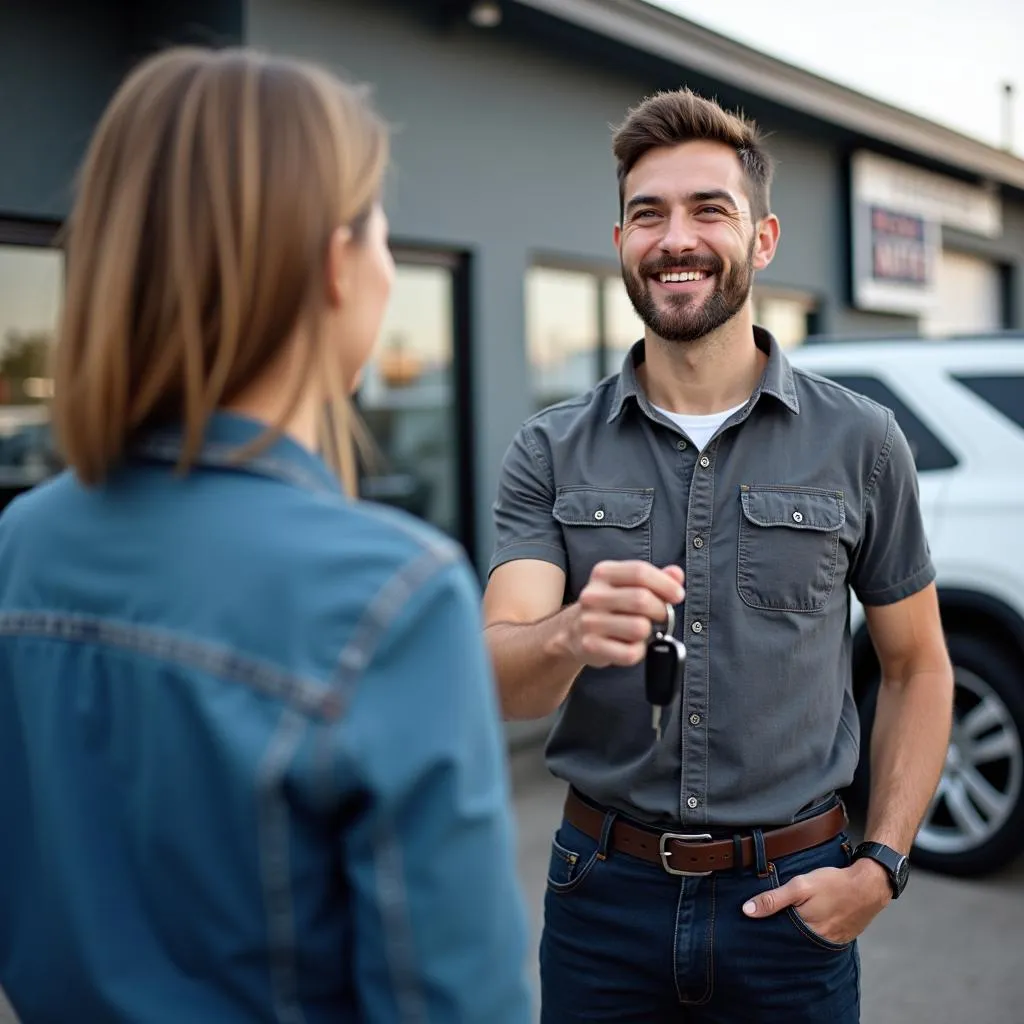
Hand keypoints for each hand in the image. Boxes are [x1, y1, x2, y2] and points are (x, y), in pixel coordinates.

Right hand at [569, 560, 684, 668]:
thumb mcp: (629, 584)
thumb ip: (655, 577)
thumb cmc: (610, 606)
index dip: (665, 584)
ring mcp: (589, 621)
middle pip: (641, 599)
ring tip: (641, 631)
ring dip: (649, 633)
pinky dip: (638, 652)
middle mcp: (593, 595)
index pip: (640, 572)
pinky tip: (630, 645)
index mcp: (603, 573)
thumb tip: (676, 574)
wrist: (573, 630)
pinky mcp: (591, 646)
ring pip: (639, 628)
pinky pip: (630, 653)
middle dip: (661, 611)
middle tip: (661, 616)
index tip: (677, 595)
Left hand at [741, 857, 892, 945]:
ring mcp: (829, 942)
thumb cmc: (833, 884)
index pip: (777, 937)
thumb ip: (774, 899)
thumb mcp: (800, 886)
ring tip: (783, 926)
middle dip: (777, 936)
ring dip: (794, 936)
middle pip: (790, 942)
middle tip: (764, 928)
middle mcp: (817, 942)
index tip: (751, 929)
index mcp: (804, 930)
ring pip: (804, 942)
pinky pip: (819, 941)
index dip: (764, 932)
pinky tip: (804, 926)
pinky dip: (810, 934)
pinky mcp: (839, 939)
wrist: (869, 886)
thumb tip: (747, 911)